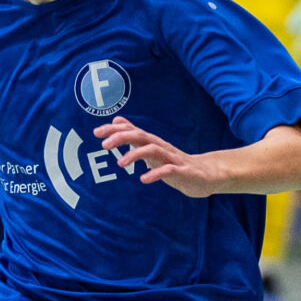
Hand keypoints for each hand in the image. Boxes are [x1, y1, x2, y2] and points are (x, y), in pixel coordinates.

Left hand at [93, 116, 218, 197]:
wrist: (204, 175)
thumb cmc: (173, 162)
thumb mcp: (150, 148)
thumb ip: (134, 136)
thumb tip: (116, 121)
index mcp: (152, 142)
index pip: (132, 131)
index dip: (114, 130)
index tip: (96, 132)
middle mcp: (161, 147)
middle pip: (140, 136)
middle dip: (121, 138)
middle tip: (104, 145)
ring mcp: (172, 158)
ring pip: (153, 150)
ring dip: (135, 155)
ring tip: (120, 164)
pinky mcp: (183, 171)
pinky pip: (168, 170)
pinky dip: (155, 173)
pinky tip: (143, 179)